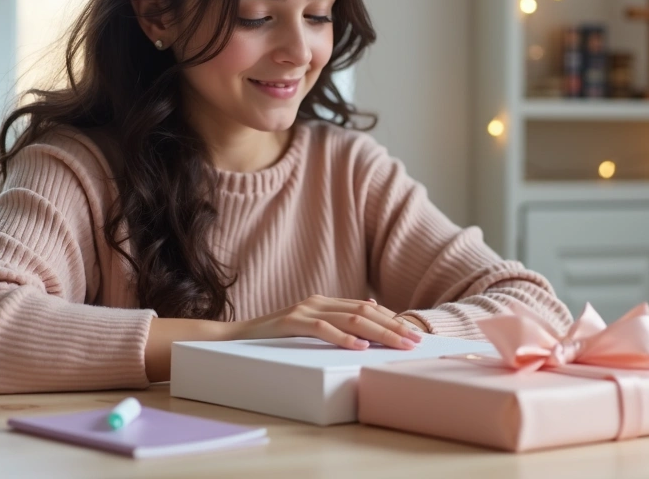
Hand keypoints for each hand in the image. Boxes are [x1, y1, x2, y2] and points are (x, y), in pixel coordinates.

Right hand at [234, 295, 423, 350]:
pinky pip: (322, 330)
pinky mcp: (290, 322)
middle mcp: (317, 302)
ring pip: (350, 319)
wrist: (232, 337)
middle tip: (415, 341)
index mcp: (324, 303)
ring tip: (398, 344)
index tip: (414, 334)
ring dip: (379, 333)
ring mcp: (304, 310)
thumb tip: (370, 309)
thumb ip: (336, 318)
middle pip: (365, 312)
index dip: (393, 320)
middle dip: (393, 327)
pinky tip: (360, 347)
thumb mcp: (309, 326)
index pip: (367, 309)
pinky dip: (344, 338)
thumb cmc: (273, 337)